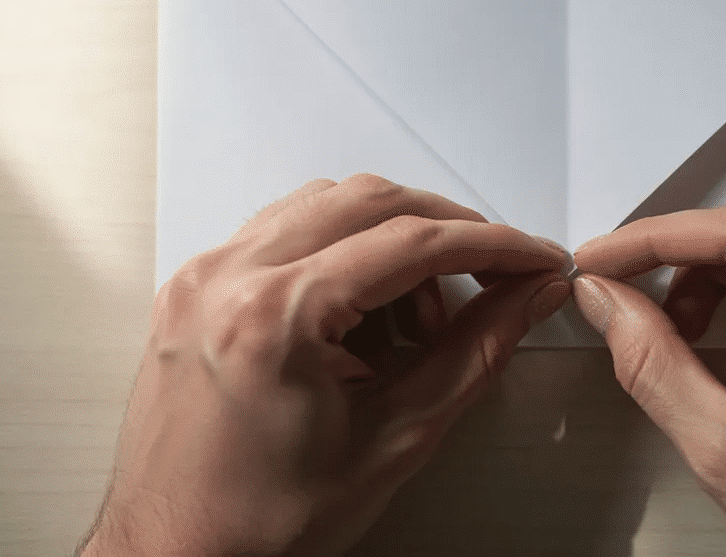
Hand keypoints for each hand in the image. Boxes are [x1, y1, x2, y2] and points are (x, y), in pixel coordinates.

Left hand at [80, 174, 570, 555]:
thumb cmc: (256, 527)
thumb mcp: (393, 440)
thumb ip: (472, 355)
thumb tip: (522, 299)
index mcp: (273, 316)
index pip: (409, 243)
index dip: (490, 245)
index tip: (529, 258)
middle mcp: (226, 281)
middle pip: (368, 202)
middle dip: (447, 232)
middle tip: (496, 275)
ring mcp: (203, 280)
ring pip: (325, 205)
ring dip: (392, 240)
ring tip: (423, 316)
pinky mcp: (196, 290)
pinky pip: (283, 232)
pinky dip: (341, 252)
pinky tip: (367, 311)